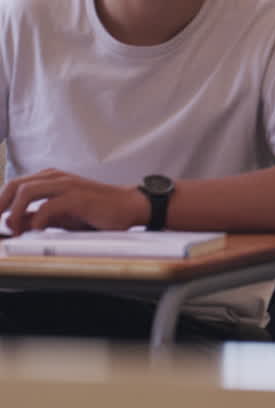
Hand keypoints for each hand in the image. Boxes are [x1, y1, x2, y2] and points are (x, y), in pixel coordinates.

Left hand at [0, 168, 148, 234]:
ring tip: (16, 229)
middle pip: (14, 185)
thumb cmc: (99, 210)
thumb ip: (39, 216)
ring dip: (14, 213)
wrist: (130, 206)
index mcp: (51, 179)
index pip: (14, 185)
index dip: (0, 202)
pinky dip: (37, 220)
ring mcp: (67, 186)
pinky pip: (47, 206)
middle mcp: (56, 178)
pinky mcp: (77, 197)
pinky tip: (38, 230)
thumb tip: (16, 223)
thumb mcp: (62, 214)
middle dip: (0, 205)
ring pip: (26, 191)